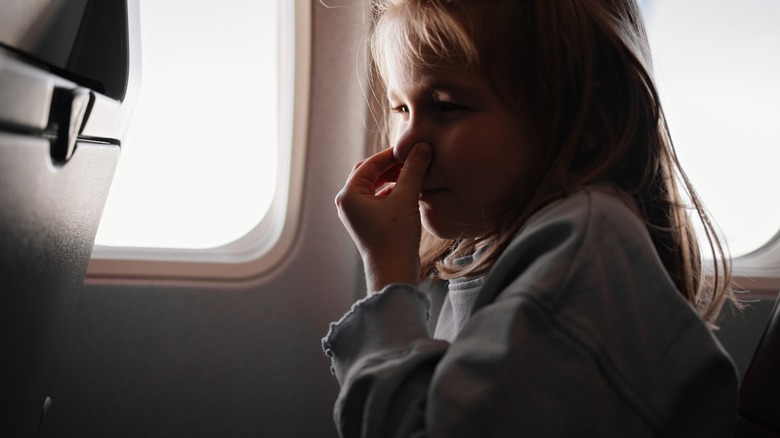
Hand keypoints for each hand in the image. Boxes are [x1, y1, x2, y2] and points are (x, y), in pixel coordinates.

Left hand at [335, 143, 432, 292]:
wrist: (393, 271)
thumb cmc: (395, 236)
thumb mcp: (405, 198)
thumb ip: (413, 170)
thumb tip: (423, 146)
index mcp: (349, 194)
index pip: (370, 164)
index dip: (392, 154)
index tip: (412, 148)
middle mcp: (347, 202)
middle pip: (369, 173)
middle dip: (391, 166)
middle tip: (412, 159)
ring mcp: (356, 213)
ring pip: (375, 186)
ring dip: (393, 178)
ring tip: (414, 174)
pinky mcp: (366, 222)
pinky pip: (378, 198)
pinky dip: (393, 192)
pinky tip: (410, 191)